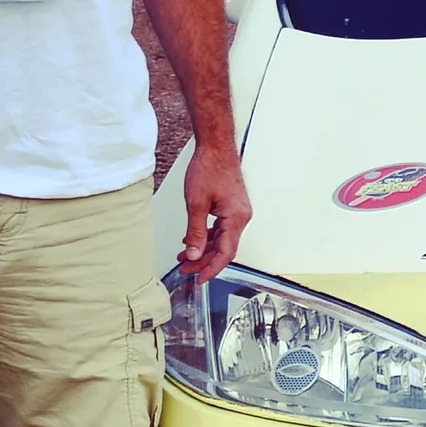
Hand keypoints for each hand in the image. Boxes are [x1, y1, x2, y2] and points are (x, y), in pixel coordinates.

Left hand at [177, 144, 251, 278]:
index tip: (199, 278)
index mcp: (236, 218)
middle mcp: (241, 217)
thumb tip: (193, 254)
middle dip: (203, 260)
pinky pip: (221, 229)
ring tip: (185, 256)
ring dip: (203, 249)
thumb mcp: (197, 203)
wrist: (216, 148)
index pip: (226, 253)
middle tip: (185, 268)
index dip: (212, 269)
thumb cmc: (210, 168)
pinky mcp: (232, 207)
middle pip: (223, 248)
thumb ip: (195, 232)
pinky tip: (193, 240)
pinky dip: (207, 236)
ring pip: (221, 239)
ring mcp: (237, 212)